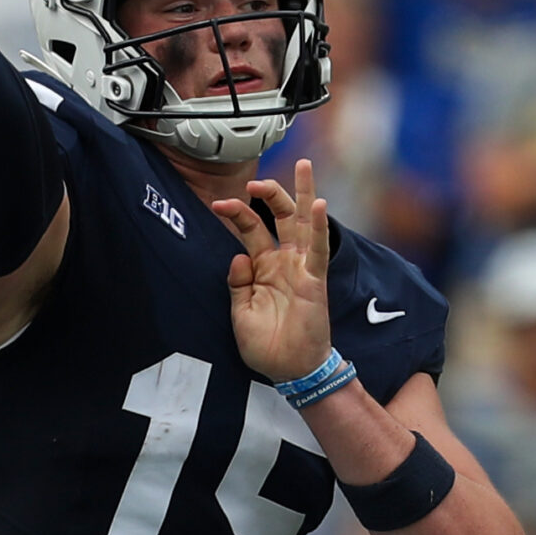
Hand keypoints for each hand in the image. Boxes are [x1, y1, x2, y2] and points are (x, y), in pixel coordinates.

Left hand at [208, 157, 332, 383]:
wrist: (288, 368)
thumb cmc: (265, 343)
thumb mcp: (240, 311)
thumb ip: (238, 283)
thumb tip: (238, 256)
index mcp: (263, 266)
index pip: (251, 229)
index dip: (236, 213)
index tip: (217, 203)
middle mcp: (284, 261)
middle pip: (279, 217)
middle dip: (270, 193)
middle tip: (256, 178)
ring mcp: (301, 268)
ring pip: (302, 224)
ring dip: (303, 194)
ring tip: (302, 166)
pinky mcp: (315, 280)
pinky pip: (318, 249)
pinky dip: (318, 226)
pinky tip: (318, 205)